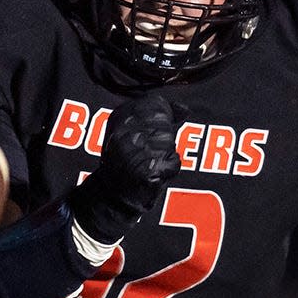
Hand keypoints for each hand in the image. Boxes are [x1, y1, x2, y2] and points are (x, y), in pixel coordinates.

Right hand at [70, 93, 182, 242]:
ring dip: (165, 154)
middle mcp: (124, 133)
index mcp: (119, 118)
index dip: (163, 115)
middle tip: (147, 151)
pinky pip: (174, 163)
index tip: (156, 127)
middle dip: (163, 137)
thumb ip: (157, 115)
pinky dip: (169, 169)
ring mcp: (135, 152)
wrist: (113, 194)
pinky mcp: (148, 171)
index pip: (155, 104)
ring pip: (170, 143)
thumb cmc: (126, 161)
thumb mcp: (132, 130)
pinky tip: (154, 173)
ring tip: (148, 162)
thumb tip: (185, 109)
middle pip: (164, 123)